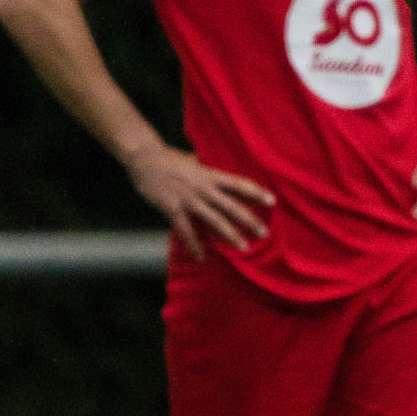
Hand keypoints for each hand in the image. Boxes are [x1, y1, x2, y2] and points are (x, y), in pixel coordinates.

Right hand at [125, 141, 274, 260]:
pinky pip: (186, 231)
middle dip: (249, 220)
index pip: (239, 184)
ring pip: (214, 220)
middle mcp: (203, 188)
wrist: (144, 158)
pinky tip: (201, 257)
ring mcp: (189, 199)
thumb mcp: (192, 160)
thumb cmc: (169, 159)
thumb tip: (209, 163)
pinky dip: (194, 245)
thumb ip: (204, 167)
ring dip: (229, 235)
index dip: (256, 192)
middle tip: (264, 233)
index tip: (272, 201)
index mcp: (210, 175)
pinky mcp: (173, 209)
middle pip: (232, 206)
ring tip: (243, 247)